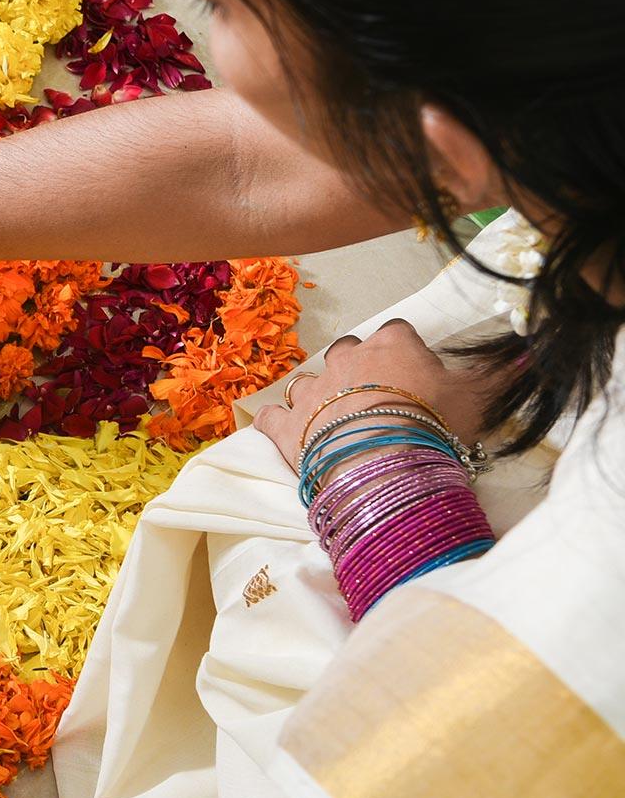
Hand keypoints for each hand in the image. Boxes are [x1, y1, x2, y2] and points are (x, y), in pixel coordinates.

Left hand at [253, 318, 485, 470]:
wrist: (386, 464)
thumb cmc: (436, 424)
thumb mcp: (479, 398)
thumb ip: (500, 374)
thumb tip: (528, 355)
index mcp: (391, 344)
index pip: (397, 332)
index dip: (406, 354)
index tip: (417, 377)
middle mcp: (345, 358)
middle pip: (351, 352)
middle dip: (361, 371)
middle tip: (380, 402)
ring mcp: (312, 390)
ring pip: (309, 381)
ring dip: (319, 396)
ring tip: (336, 420)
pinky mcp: (286, 425)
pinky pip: (270, 416)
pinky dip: (274, 422)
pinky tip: (281, 430)